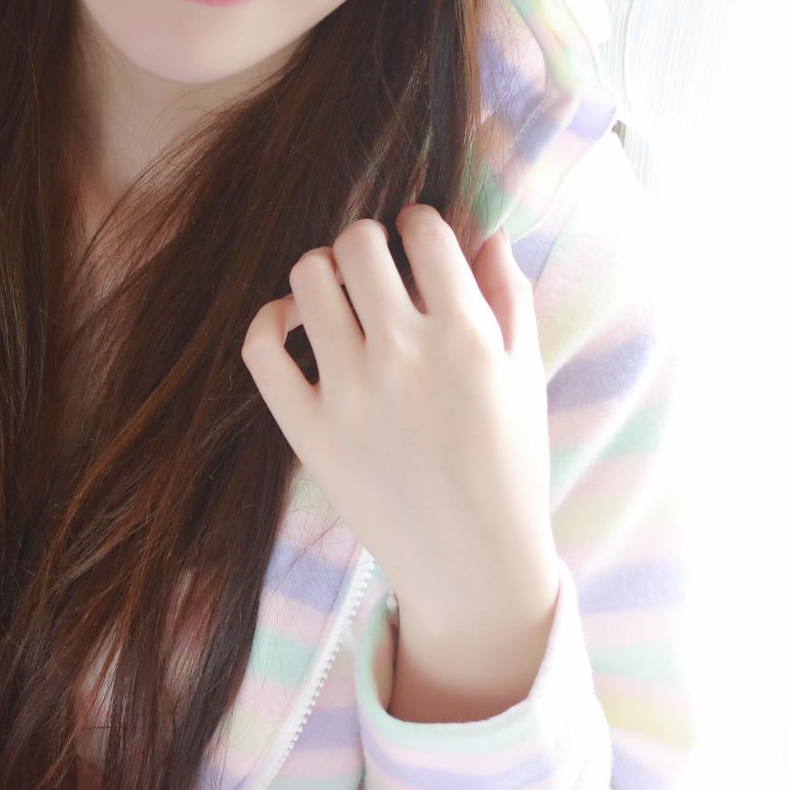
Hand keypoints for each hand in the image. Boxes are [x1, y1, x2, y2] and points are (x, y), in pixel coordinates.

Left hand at [241, 206, 558, 655]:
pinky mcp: (308, 429)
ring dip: (323, 273)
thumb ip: (510, 299)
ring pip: (307, 279)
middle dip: (369, 242)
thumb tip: (488, 236)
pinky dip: (269, 320)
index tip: (419, 245)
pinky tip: (291, 322)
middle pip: (358, 244)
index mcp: (465, 336)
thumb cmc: (508, 468)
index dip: (420, 225)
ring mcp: (349, 392)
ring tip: (339, 296)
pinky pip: (262, 347)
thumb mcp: (526, 378)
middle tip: (376, 269)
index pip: (424, 231)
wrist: (470, 563)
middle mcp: (403, 354)